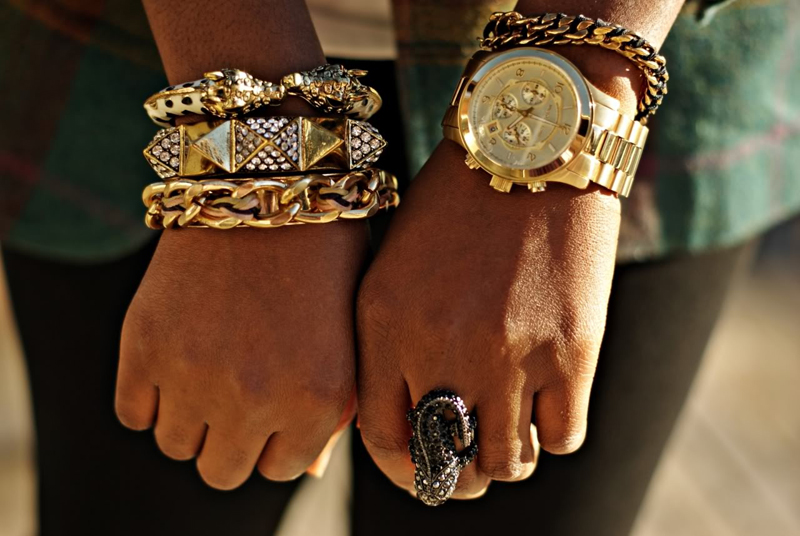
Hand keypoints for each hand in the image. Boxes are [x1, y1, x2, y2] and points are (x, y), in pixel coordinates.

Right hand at [115, 223, 365, 488]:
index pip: (280, 468)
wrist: (268, 182)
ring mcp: (196, 375)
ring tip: (202, 374)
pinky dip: (148, 397)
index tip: (269, 415)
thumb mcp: (345, 336)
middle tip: (232, 402)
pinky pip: (133, 413)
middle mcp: (258, 399)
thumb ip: (324, 407)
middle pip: (223, 471)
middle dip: (230, 441)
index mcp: (320, 399)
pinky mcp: (144, 344)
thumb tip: (294, 461)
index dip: (273, 441)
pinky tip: (171, 363)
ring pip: (177, 445)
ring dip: (188, 420)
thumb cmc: (321, 256)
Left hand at [356, 141, 619, 497]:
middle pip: (445, 467)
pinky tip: (549, 403)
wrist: (531, 143)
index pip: (383, 439)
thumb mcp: (396, 265)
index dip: (404, 468)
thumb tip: (404, 416)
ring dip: (505, 459)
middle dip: (454, 478)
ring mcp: (509, 352)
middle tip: (468, 464)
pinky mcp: (571, 349)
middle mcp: (440, 347)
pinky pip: (563, 437)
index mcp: (386, 325)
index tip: (420, 467)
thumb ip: (388, 341)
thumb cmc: (456, 203)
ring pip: (505, 463)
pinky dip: (553, 431)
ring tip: (509, 433)